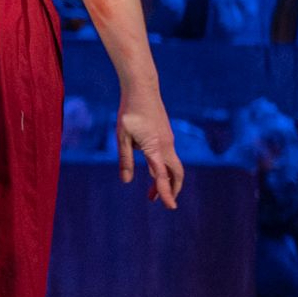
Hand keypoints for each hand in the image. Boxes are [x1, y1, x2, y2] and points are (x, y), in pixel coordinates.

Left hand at [116, 88, 184, 209]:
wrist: (142, 90)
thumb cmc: (129, 112)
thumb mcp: (122, 137)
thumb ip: (125, 159)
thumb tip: (127, 181)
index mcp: (155, 148)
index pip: (162, 176)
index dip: (166, 192)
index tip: (170, 207)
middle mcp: (166, 146)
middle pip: (175, 173)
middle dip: (171, 189)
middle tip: (162, 203)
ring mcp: (168, 140)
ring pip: (171, 165)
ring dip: (164, 180)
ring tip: (151, 194)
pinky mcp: (165, 136)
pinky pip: (166, 157)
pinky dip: (162, 169)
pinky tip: (151, 172)